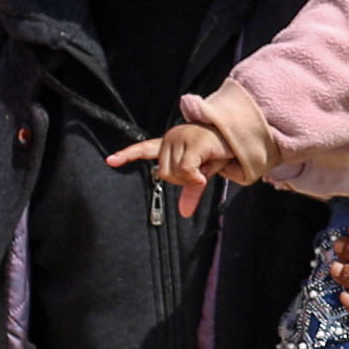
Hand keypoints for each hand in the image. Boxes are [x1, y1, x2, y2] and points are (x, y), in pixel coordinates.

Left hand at [112, 95, 266, 213]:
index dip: (127, 155)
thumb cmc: (219, 151)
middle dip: (182, 179)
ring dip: (192, 176)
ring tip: (207, 164)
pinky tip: (205, 173)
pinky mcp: (193, 143)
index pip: (144, 149)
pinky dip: (195, 177)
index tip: (110, 160)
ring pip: (174, 173)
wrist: (238, 135)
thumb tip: (184, 213)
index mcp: (170, 144)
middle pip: (163, 173)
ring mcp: (180, 138)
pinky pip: (186, 170)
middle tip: (200, 170)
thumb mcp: (202, 172)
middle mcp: (171, 139)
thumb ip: (190, 189)